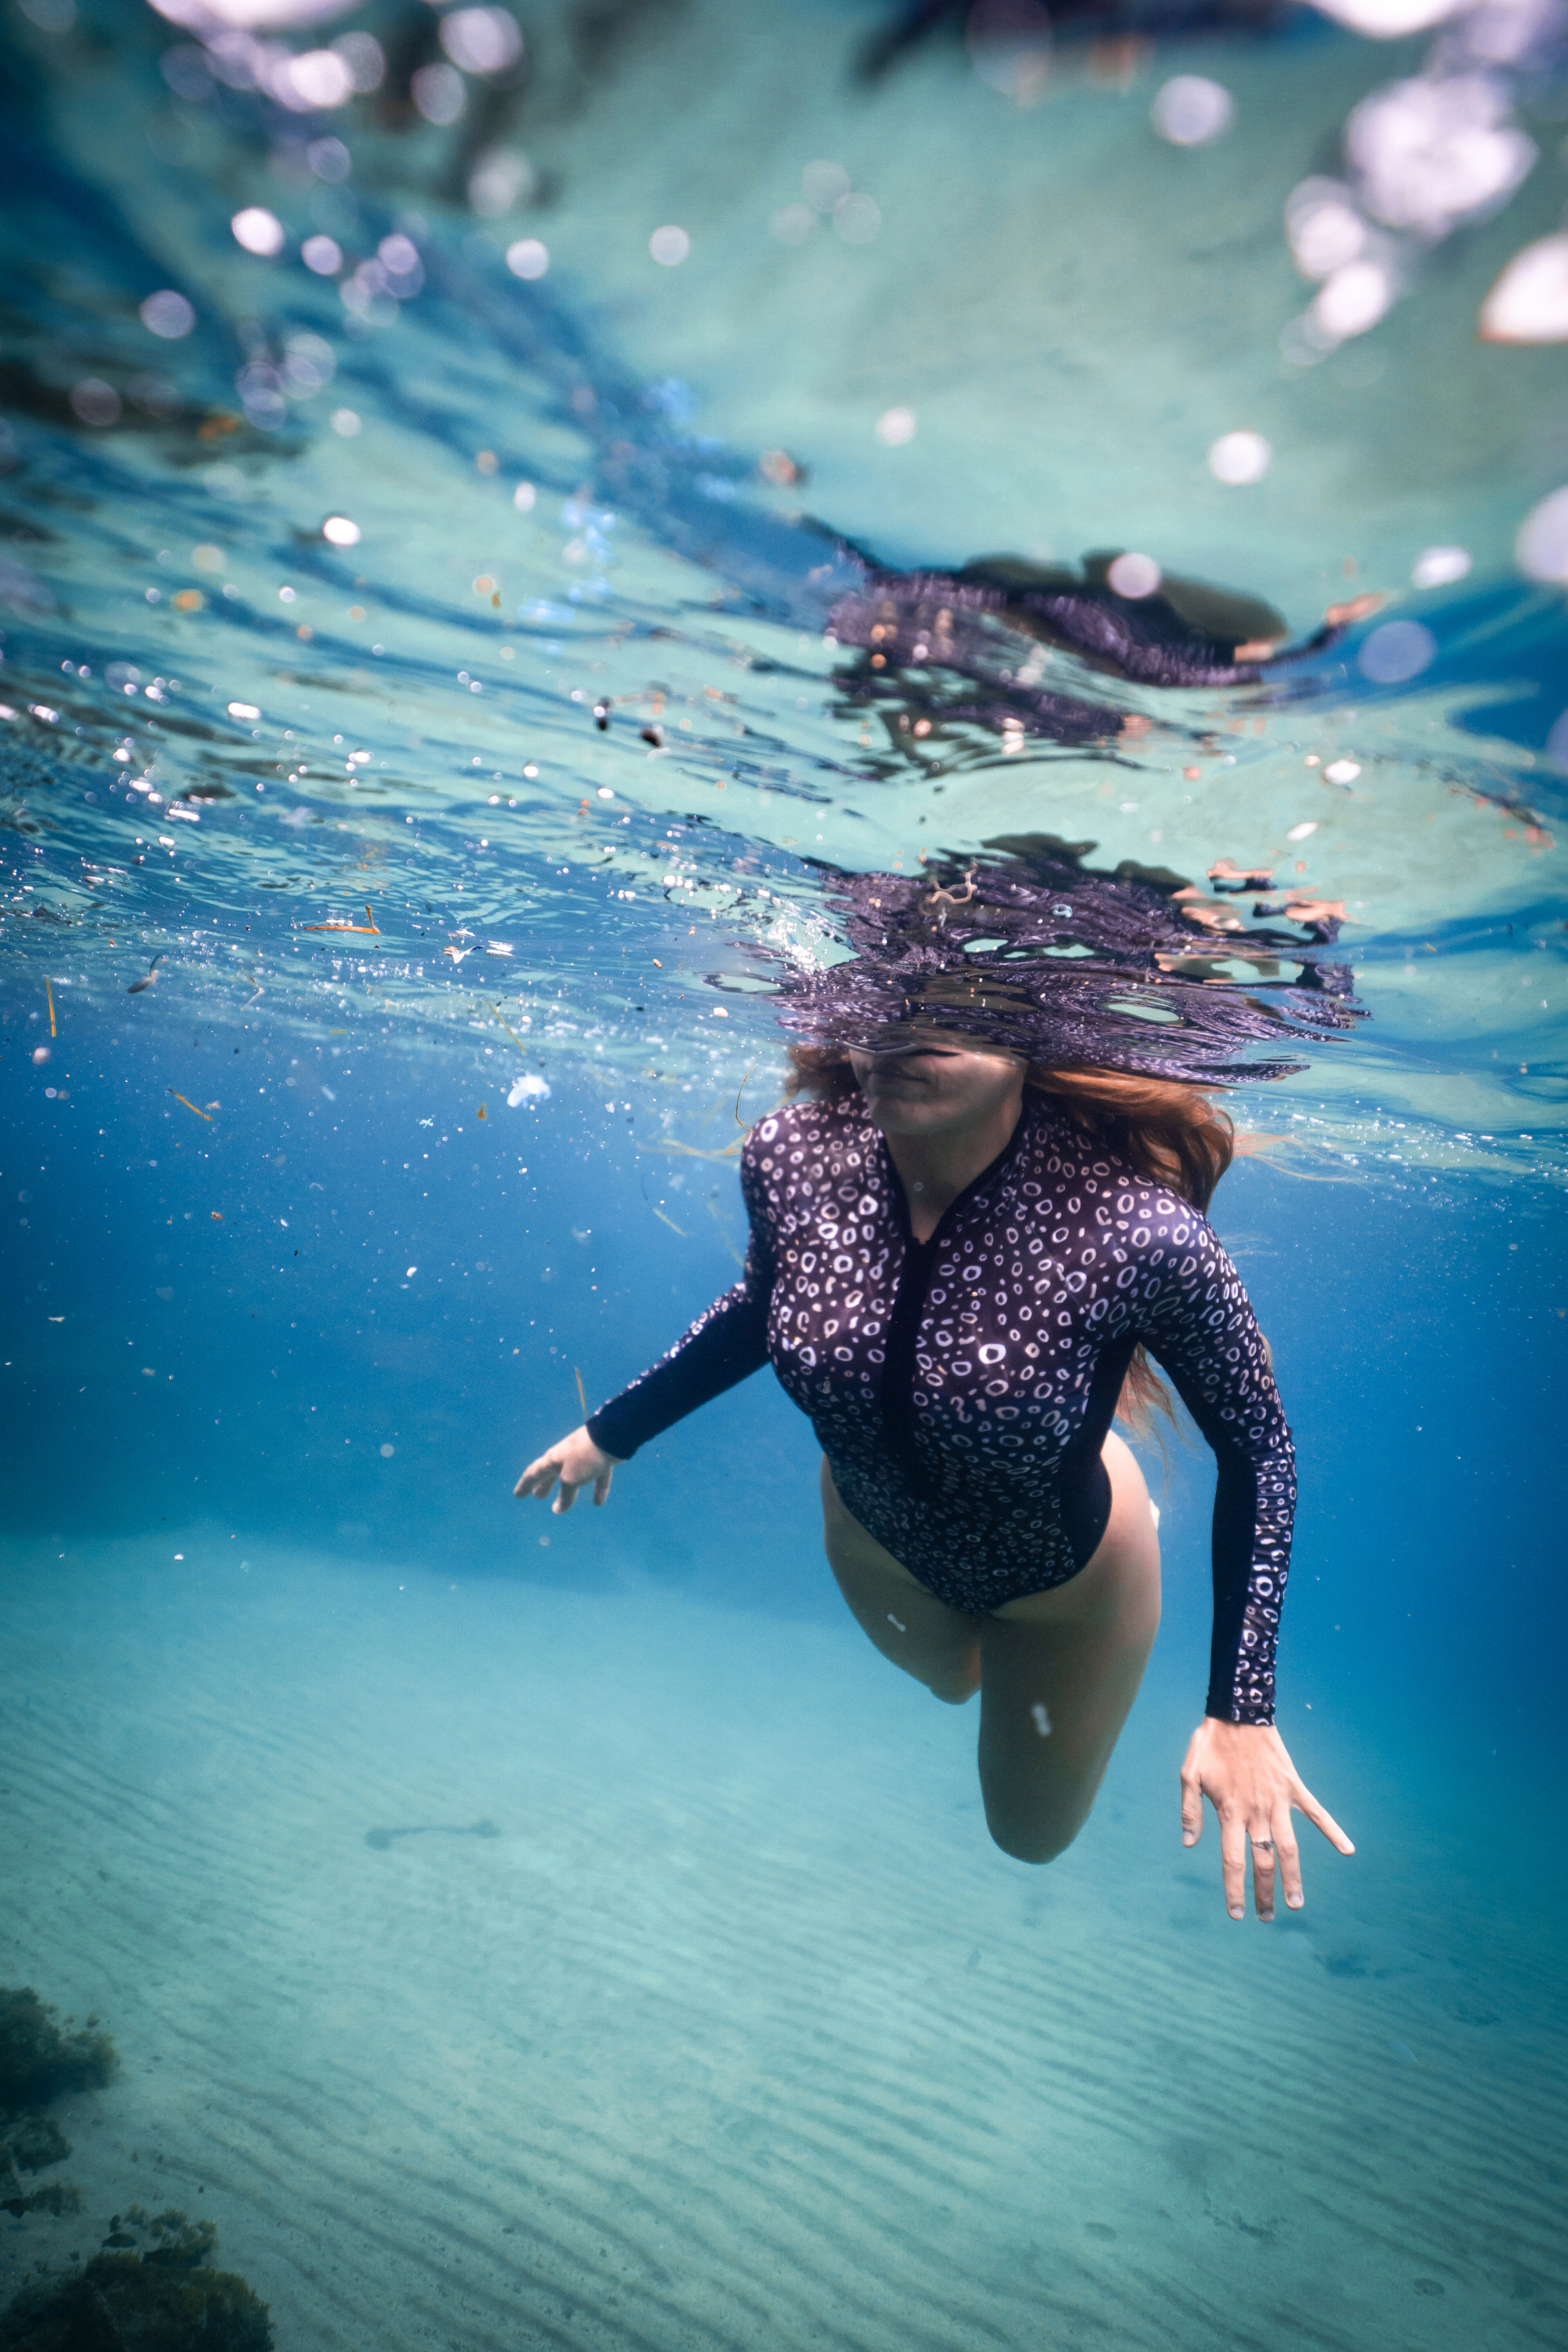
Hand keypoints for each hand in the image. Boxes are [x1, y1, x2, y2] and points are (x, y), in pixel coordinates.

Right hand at [513, 1425, 618, 1513]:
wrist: (611, 1437)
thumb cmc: (584, 1457)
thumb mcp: (570, 1479)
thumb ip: (565, 1495)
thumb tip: (558, 1509)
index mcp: (552, 1459)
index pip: (533, 1473)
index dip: (525, 1485)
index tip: (517, 1495)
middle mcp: (565, 1457)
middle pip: (552, 1474)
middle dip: (544, 1486)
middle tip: (539, 1496)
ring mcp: (583, 1458)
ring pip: (573, 1478)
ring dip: (567, 1491)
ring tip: (562, 1504)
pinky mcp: (600, 1460)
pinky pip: (595, 1479)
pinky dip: (596, 1490)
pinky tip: (598, 1503)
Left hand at [1180, 1718, 1352, 1921]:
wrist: (1237, 1712)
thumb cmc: (1209, 1744)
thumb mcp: (1189, 1774)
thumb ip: (1189, 1809)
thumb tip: (1188, 1844)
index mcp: (1228, 1811)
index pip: (1232, 1861)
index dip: (1234, 1889)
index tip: (1236, 1915)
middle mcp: (1255, 1811)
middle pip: (1262, 1861)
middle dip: (1264, 1892)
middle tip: (1267, 1916)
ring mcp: (1277, 1800)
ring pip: (1288, 1847)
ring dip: (1293, 1876)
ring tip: (1297, 1903)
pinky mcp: (1293, 1787)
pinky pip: (1316, 1812)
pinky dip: (1332, 1830)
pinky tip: (1348, 1849)